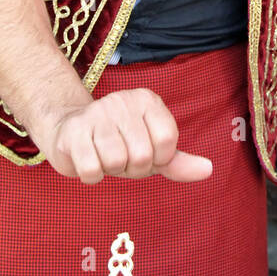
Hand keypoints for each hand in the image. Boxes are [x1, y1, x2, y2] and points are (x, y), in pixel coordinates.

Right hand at [40, 88, 212, 184]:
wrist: (68, 132)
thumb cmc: (117, 143)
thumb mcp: (151, 151)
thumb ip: (178, 161)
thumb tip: (208, 170)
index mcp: (147, 100)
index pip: (168, 142)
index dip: (157, 159)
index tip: (143, 152)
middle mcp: (122, 100)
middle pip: (143, 156)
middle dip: (131, 168)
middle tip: (119, 156)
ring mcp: (96, 113)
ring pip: (117, 162)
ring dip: (110, 170)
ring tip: (102, 155)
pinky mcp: (73, 131)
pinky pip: (92, 170)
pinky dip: (91, 175)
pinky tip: (86, 159)